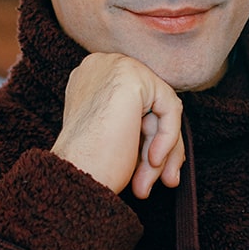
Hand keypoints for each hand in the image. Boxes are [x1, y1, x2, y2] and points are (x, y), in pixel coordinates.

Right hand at [51, 53, 184, 198]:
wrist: (73, 176)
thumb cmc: (88, 165)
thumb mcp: (117, 139)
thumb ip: (141, 127)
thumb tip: (174, 141)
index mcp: (90, 78)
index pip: (136, 104)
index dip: (147, 138)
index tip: (151, 167)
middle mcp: (100, 65)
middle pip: (149, 105)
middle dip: (157, 146)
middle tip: (150, 183)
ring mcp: (115, 66)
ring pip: (161, 109)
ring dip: (163, 150)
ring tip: (146, 184)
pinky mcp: (133, 76)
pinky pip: (169, 107)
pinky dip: (167, 137)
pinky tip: (154, 161)